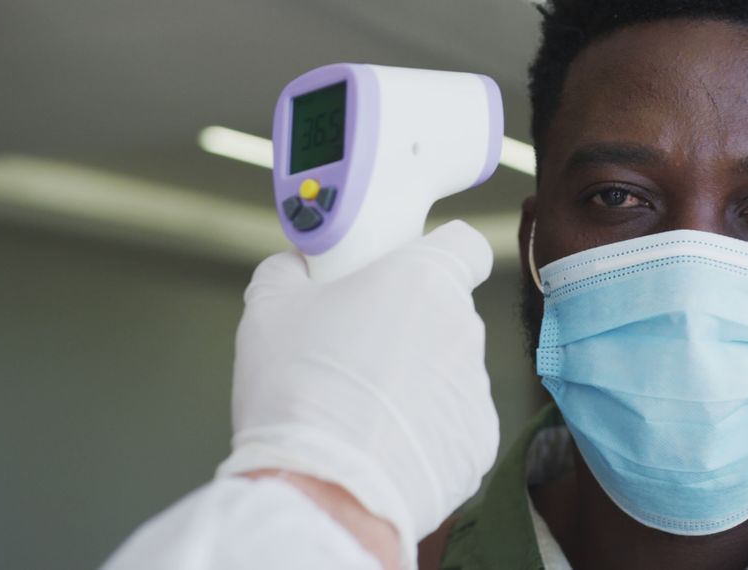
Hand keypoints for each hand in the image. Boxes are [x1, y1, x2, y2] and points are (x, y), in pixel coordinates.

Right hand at [217, 221, 499, 566]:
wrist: (322, 492)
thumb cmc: (298, 392)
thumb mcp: (268, 310)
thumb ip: (287, 271)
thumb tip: (294, 265)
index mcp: (425, 281)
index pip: (464, 245)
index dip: (436, 253)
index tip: (404, 271)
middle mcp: (465, 330)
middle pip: (446, 313)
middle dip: (408, 324)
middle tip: (356, 348)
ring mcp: (476, 390)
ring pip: (448, 370)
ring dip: (415, 380)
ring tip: (361, 409)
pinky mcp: (479, 443)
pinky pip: (452, 423)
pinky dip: (425, 430)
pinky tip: (381, 445)